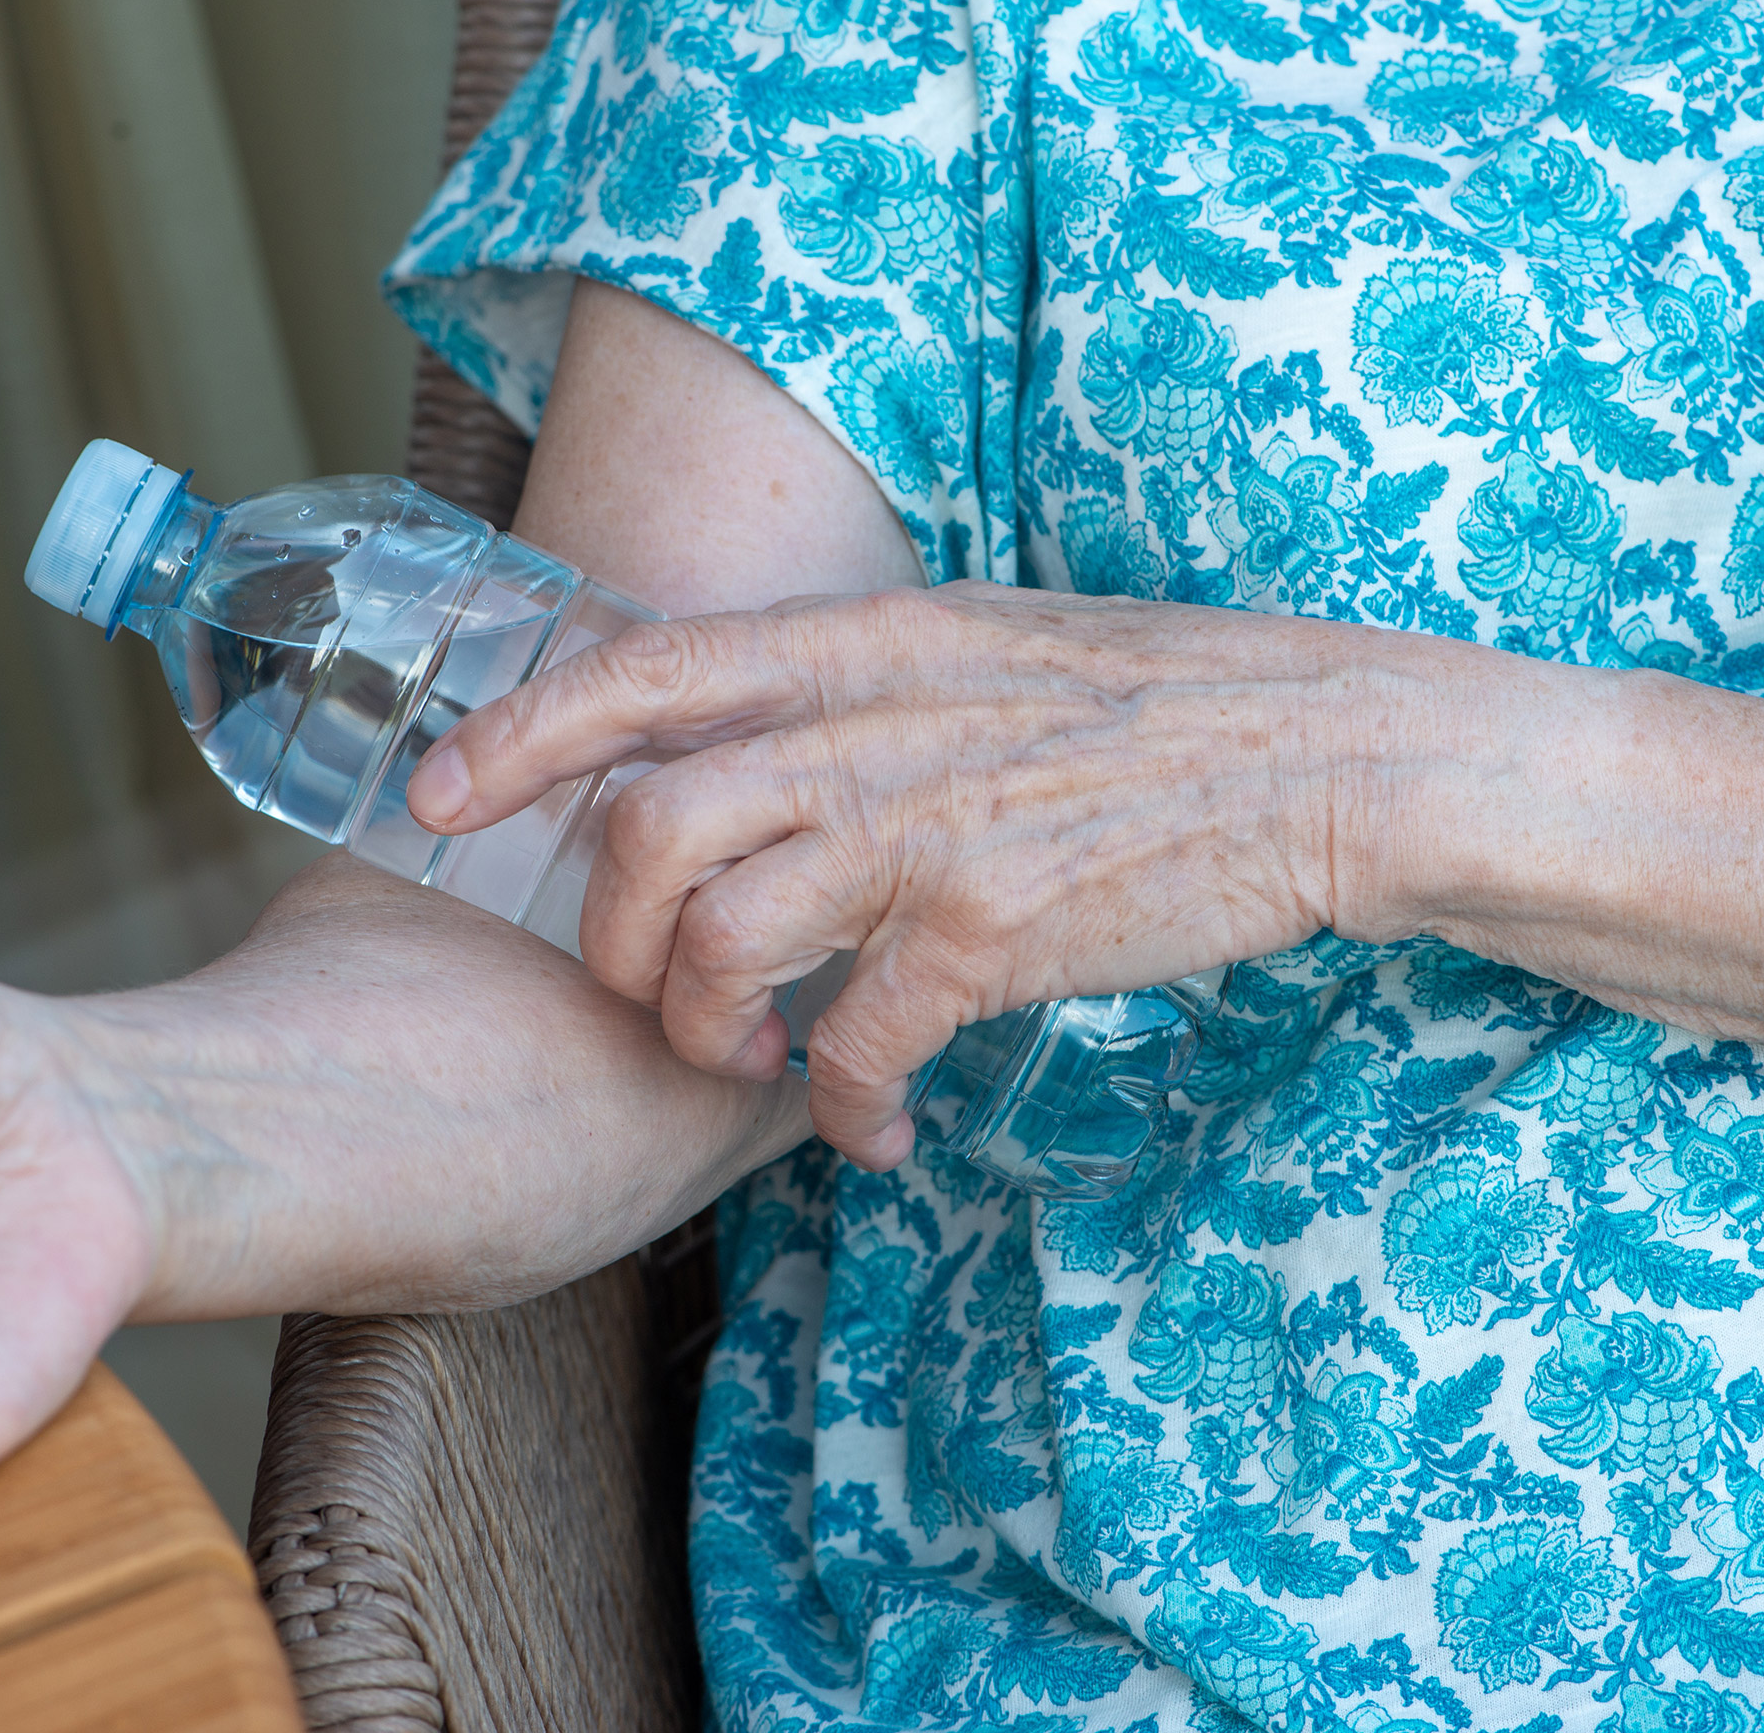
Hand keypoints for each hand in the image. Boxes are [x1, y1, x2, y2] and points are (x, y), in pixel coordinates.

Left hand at [406, 584, 1434, 1166]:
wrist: (1327, 753)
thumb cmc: (1155, 704)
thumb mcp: (980, 644)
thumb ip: (853, 682)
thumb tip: (739, 744)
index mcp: (862, 640)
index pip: (639, 666)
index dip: (518, 734)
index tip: (436, 794)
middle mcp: (873, 722)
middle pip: (645, 832)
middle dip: (605, 939)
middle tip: (644, 992)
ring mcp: (928, 825)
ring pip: (718, 943)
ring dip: (704, 1030)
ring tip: (752, 1061)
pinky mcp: (994, 930)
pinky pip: (851, 1042)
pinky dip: (838, 1105)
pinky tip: (871, 1123)